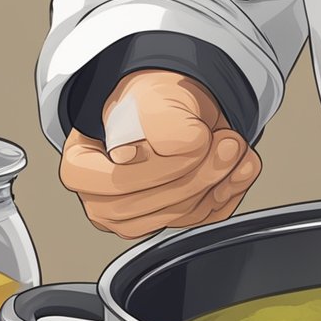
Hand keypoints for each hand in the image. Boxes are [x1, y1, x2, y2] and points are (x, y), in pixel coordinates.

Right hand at [59, 70, 261, 238]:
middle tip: (230, 140)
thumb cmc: (152, 103)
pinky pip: (209, 217)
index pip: (120, 181)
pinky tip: (239, 166)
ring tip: (233, 144)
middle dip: (201, 172)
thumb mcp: (151, 96)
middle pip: (156, 203)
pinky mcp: (174, 224)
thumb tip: (175, 150)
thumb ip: (160, 121)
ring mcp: (137, 220)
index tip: (199, 137)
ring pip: (186, 214)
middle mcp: (103, 202)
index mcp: (81, 168)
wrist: (174, 108)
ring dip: (222, 178)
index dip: (164, 165)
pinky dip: (232, 190)